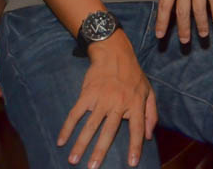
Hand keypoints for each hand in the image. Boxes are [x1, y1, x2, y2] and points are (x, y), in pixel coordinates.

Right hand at [58, 33, 155, 167]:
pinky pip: (75, 114)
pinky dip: (67, 128)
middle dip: (100, 151)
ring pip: (90, 126)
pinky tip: (61, 141)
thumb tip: (149, 136)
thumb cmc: (133, 75)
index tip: (132, 163)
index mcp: (136, 103)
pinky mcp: (87, 94)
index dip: (135, 146)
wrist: (115, 54)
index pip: (137, 128)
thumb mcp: (148, 91)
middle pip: (109, 131)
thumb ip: (151, 114)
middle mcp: (119, 103)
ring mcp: (102, 99)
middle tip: (93, 168)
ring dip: (81, 144)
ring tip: (73, 161)